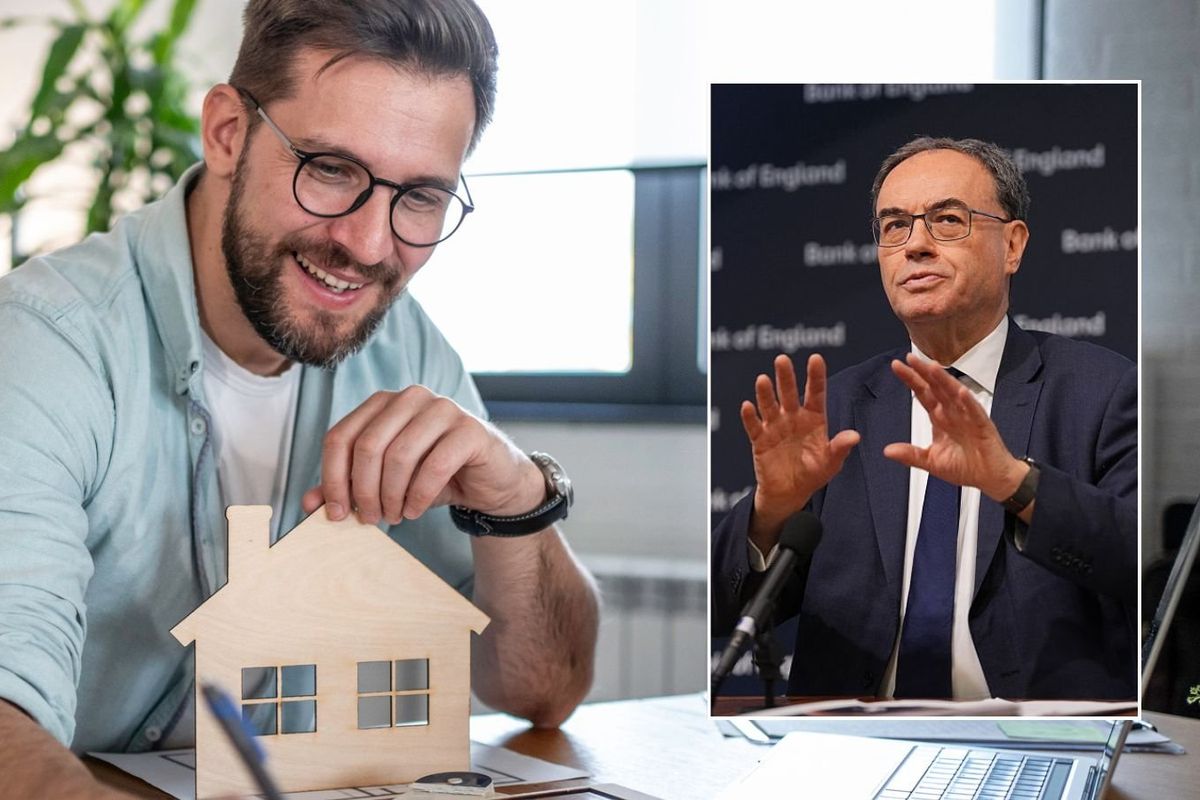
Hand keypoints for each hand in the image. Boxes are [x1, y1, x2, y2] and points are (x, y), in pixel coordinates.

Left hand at [301, 387, 543, 524]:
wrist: (489, 481)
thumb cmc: (433, 477)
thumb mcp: (385, 483)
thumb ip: (348, 487)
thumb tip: (309, 503)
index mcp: (382, 403)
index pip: (340, 437)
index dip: (332, 478)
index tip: (336, 514)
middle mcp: (410, 397)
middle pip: (367, 446)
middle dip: (363, 491)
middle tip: (369, 519)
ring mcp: (443, 409)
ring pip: (399, 456)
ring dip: (391, 496)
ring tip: (394, 516)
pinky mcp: (470, 429)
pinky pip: (434, 465)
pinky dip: (419, 496)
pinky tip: (415, 511)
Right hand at [740, 353, 859, 545]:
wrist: (789, 493)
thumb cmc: (813, 474)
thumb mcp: (831, 463)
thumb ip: (840, 448)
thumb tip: (855, 436)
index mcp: (814, 418)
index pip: (815, 393)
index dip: (816, 376)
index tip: (816, 358)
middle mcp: (793, 417)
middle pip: (789, 393)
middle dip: (786, 377)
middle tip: (782, 359)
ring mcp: (775, 427)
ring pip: (769, 405)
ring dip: (765, 393)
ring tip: (762, 379)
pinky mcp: (760, 440)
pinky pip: (754, 426)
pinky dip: (750, 417)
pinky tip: (747, 406)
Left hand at [884, 353, 1026, 501]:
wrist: (991, 479)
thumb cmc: (966, 467)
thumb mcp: (932, 462)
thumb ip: (911, 455)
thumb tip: (887, 451)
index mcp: (940, 418)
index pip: (923, 394)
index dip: (911, 380)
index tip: (897, 366)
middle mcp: (953, 413)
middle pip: (936, 388)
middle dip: (923, 373)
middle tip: (910, 359)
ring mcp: (968, 417)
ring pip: (954, 395)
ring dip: (944, 381)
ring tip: (932, 368)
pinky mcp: (983, 426)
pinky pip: (975, 412)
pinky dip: (968, 402)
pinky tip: (960, 392)